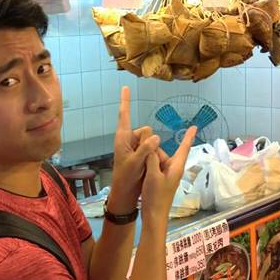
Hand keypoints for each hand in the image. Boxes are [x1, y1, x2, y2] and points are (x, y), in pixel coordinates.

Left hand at [108, 86, 161, 212]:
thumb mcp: (136, 163)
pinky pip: (153, 147)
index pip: (124, 115)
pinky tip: (148, 166)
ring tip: (143, 165)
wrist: (125, 193)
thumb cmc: (126, 177)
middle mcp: (128, 139)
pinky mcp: (140, 153)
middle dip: (149, 141)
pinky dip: (153, 154)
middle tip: (141, 160)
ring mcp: (135, 146)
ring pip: (152, 139)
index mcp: (123, 138)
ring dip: (152, 150)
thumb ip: (145, 149)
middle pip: (146, 130)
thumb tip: (156, 137)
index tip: (125, 86)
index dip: (125, 101)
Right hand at [140, 126, 196, 222]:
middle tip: (140, 155)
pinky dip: (146, 166)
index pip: (184, 148)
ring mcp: (166, 175)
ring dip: (147, 159)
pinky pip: (152, 167)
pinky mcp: (159, 180)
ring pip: (155, 159)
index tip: (194, 126)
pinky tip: (138, 170)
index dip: (188, 136)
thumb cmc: (156, 197)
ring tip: (138, 166)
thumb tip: (152, 141)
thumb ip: (152, 157)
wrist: (154, 216)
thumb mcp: (153, 175)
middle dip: (151, 151)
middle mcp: (173, 169)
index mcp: (176, 166)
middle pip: (162, 152)